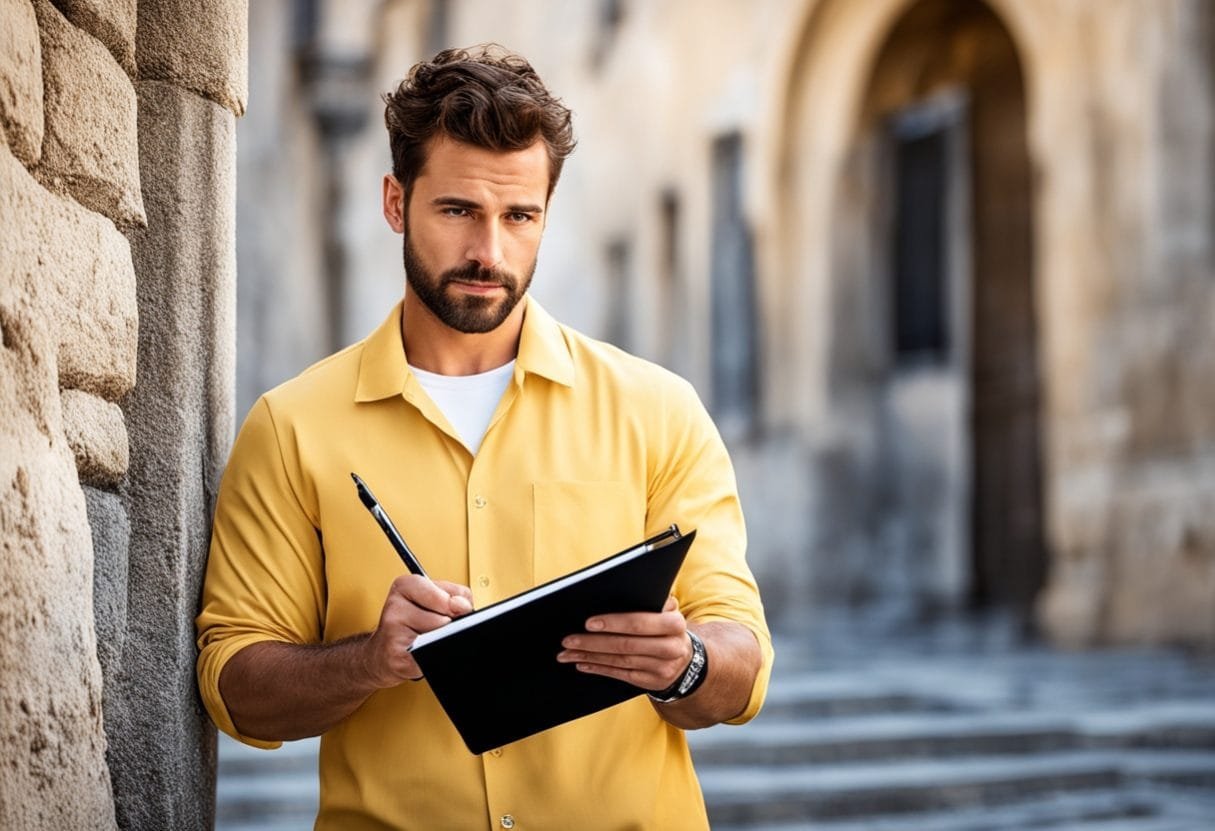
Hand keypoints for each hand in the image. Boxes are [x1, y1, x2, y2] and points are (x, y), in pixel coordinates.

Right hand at [362, 575, 472, 687]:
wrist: (383, 654)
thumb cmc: (411, 624)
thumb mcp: (433, 599)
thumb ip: (454, 595)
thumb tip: (463, 607)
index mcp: (404, 585)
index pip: (443, 592)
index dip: (454, 604)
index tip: (454, 609)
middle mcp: (395, 606)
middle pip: (444, 616)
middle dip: (449, 624)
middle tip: (434, 627)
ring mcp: (393, 632)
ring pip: (438, 636)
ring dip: (440, 641)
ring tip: (426, 639)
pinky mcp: (397, 656)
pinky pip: (429, 656)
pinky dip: (434, 656)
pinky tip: (422, 652)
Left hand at [556, 596, 691, 691]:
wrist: (686, 660)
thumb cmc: (667, 627)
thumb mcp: (668, 611)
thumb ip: (652, 600)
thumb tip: (625, 590)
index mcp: (675, 624)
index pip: (640, 623)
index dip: (614, 623)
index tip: (589, 622)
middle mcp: (671, 648)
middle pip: (626, 645)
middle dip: (593, 642)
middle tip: (568, 639)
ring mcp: (662, 668)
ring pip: (620, 661)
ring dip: (590, 656)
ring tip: (567, 652)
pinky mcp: (651, 682)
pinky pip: (620, 675)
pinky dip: (599, 668)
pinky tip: (582, 663)